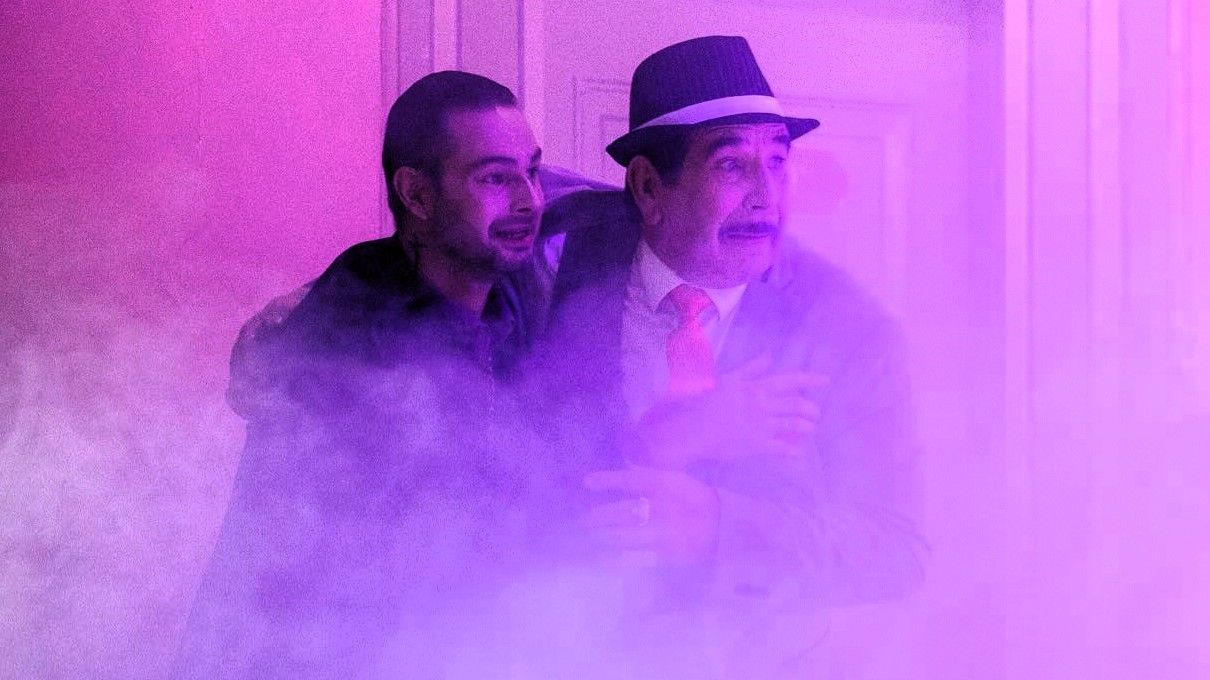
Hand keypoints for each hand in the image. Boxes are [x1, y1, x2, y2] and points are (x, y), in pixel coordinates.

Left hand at [581, 468, 719, 564]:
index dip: (608, 481)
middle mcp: (664, 507)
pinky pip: (639, 557)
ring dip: (605, 537)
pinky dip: (620, 558)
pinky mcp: (669, 554)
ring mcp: (666, 532)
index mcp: (667, 484)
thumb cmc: (696, 499)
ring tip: (589, 539)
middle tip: (582, 522)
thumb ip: (649, 478)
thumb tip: (622, 473)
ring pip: (627, 534)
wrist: (727, 526)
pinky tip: (605, 559)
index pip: (631, 480)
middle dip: (599, 517)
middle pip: (623, 511)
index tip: (587, 482)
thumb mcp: (677, 481)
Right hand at [630, 355, 828, 468]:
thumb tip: (769, 355)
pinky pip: (781, 448)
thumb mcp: (728, 379)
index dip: (810, 380)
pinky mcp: (755, 445)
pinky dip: (792, 451)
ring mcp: (760, 426)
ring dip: (806, 427)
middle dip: (811, 409)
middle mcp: (762, 405)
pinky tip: (797, 453)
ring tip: (810, 429)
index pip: (789, 381)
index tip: (826, 380)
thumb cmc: (706, 402)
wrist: (691, 429)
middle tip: (815, 413)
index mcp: (756, 387)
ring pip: (793, 425)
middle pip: (796, 405)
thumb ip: (750, 368)